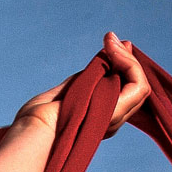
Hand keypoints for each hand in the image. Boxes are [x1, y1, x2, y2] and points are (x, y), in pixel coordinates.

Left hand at [13, 33, 151, 137]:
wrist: (30, 132)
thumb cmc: (37, 120)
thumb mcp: (64, 92)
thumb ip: (85, 79)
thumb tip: (101, 60)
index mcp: (98, 120)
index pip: (124, 93)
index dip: (123, 68)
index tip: (111, 44)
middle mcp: (110, 122)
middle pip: (135, 89)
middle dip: (128, 60)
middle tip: (111, 39)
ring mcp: (114, 119)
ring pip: (140, 86)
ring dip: (127, 59)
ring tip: (111, 42)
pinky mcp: (115, 113)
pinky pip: (138, 86)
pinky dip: (129, 64)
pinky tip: (114, 50)